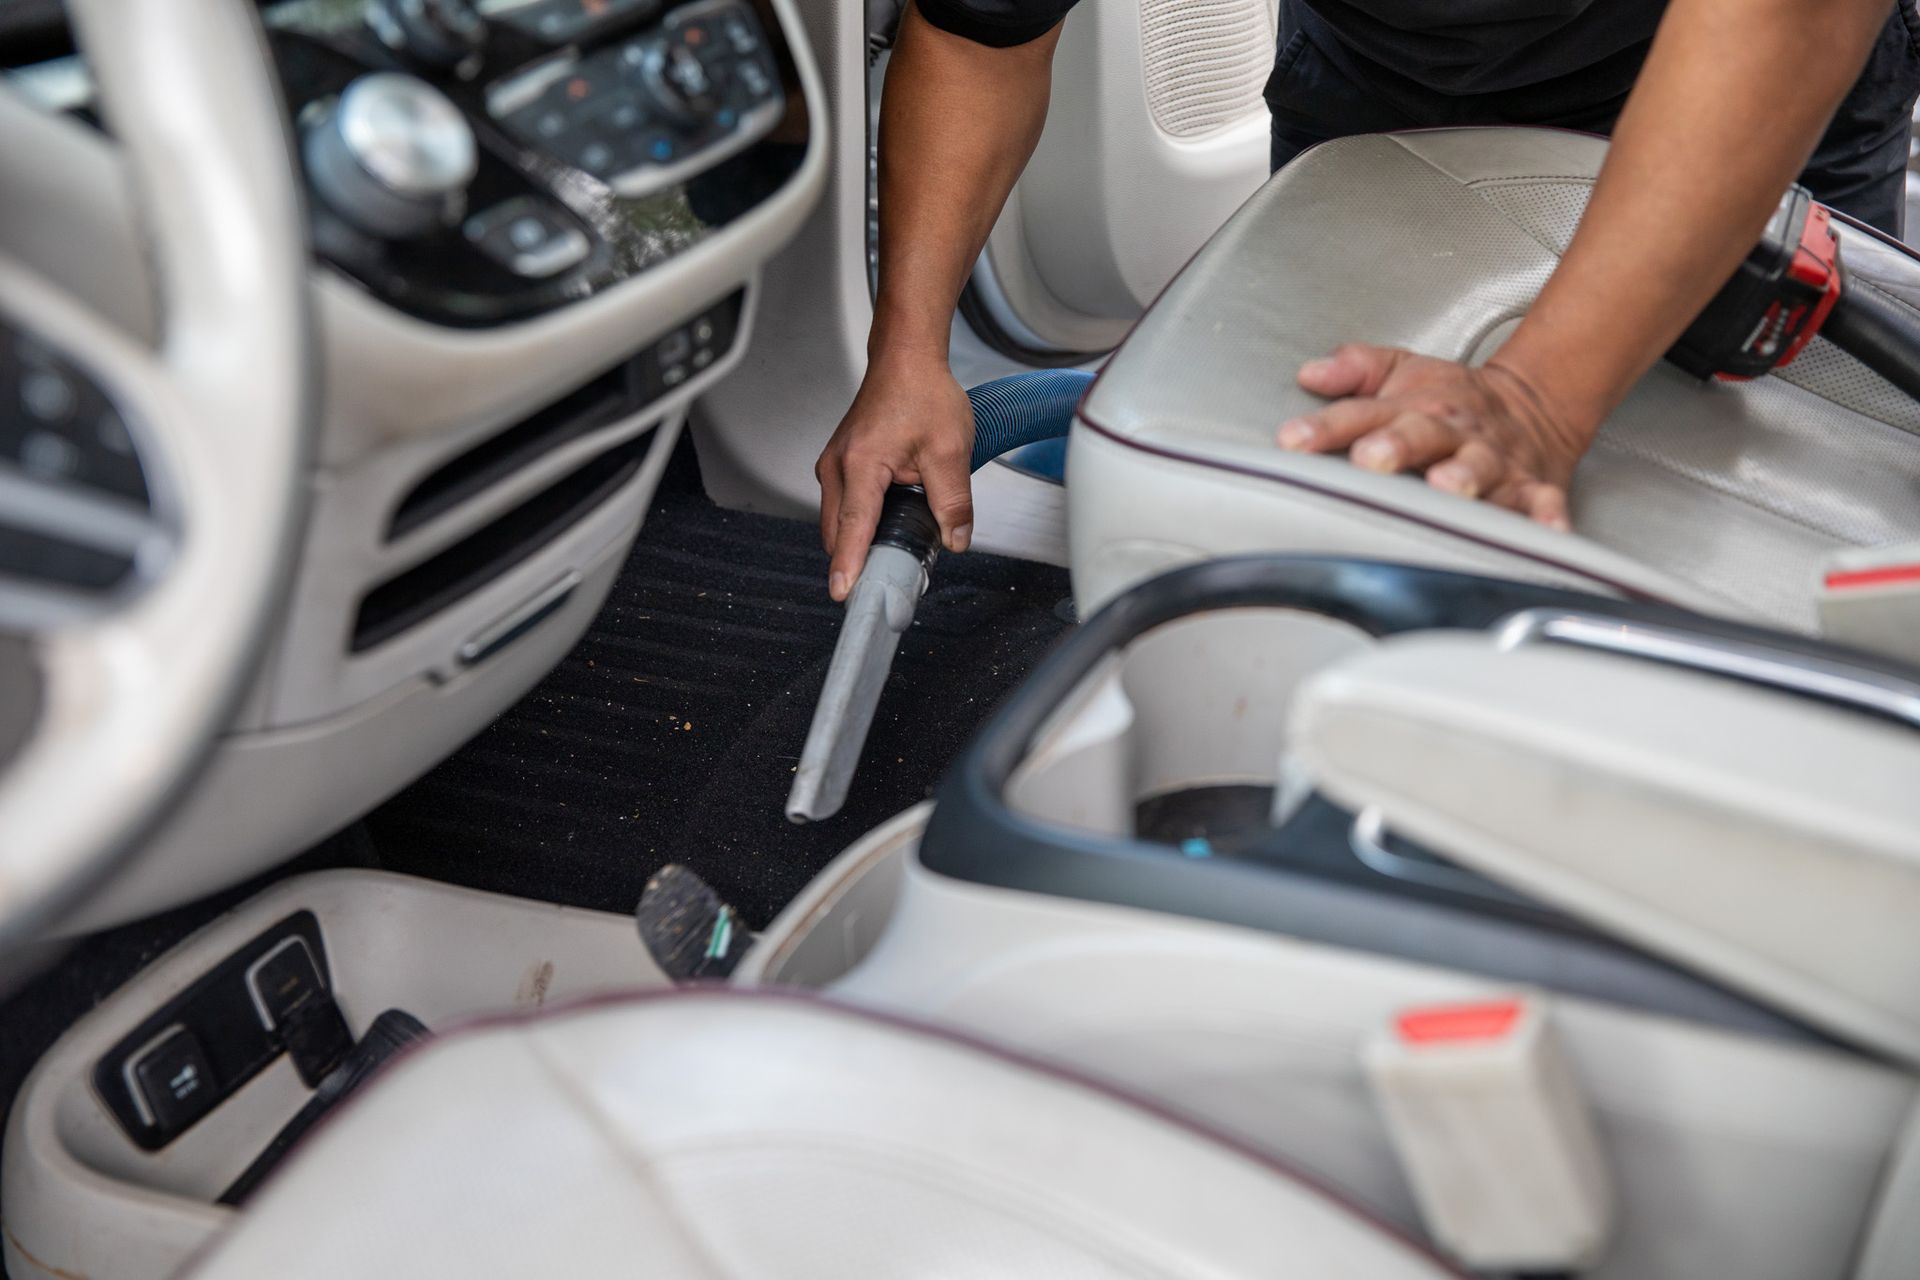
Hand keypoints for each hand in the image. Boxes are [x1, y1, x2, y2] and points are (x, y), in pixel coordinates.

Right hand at [816, 354, 974, 600]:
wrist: (906, 359)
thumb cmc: (923, 392)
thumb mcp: (950, 450)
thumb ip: (953, 502)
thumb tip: (956, 540)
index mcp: (862, 464)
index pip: (853, 527)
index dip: (849, 564)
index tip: (843, 593)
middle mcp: (838, 466)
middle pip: (837, 531)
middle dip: (856, 560)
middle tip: (886, 583)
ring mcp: (835, 464)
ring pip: (837, 520)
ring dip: (858, 540)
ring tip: (892, 555)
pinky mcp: (840, 463)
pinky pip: (843, 505)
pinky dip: (858, 522)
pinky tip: (887, 526)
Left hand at [1276, 344, 1596, 529]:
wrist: (1533, 404)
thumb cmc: (1450, 399)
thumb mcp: (1401, 371)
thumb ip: (1353, 370)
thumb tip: (1309, 374)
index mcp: (1414, 405)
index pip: (1361, 413)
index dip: (1326, 427)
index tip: (1292, 441)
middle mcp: (1453, 431)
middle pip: (1423, 434)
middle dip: (1398, 445)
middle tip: (1371, 458)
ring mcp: (1493, 460)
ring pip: (1480, 467)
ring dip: (1465, 477)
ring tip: (1449, 487)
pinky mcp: (1532, 488)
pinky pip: (1542, 504)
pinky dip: (1546, 519)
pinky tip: (1545, 535)